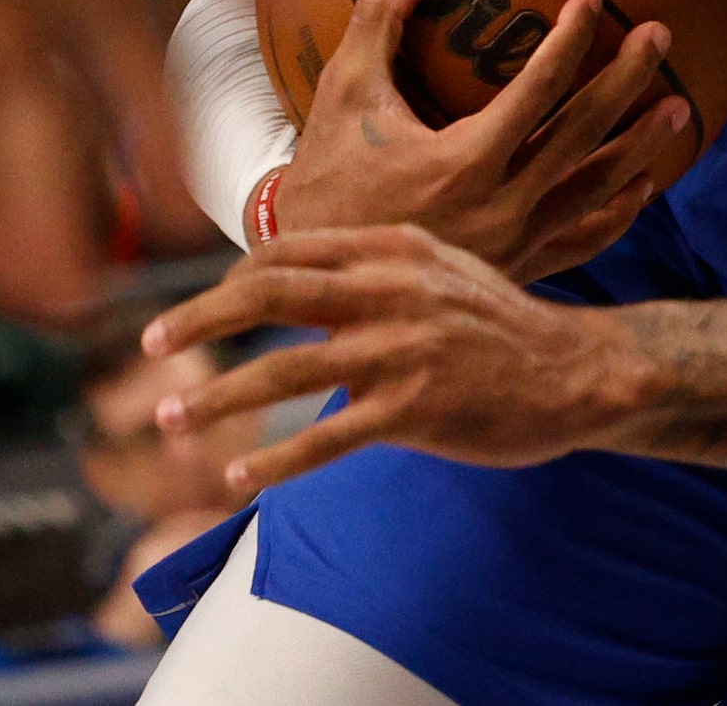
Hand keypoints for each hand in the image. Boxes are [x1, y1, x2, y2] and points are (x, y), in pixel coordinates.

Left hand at [142, 224, 642, 491]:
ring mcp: (402, 349)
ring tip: (172, 418)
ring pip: (285, 371)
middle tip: (150, 344)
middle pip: (270, 294)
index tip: (196, 308)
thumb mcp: (439, 269)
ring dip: (218, 396)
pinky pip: (326, 439)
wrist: (577, 369)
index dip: (230, 279)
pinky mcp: (416, 408)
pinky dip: (273, 462)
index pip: (287, 252)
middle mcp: (391, 289)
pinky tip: (236, 480)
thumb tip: (300, 278)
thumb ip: (373, 267)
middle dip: (200, 319)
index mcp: (393, 247)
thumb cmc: (500, 323)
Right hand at [269, 0, 686, 281]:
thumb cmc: (327, 176)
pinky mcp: (516, 272)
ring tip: (679, 106)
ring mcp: (514, 247)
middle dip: (627, 81)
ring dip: (641, 147)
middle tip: (662, 34)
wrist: (320, 280)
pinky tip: (643, 184)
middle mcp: (499, 208)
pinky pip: (582, 242)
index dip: (570, 41)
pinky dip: (617, 213)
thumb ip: (381, 19)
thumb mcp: (343, 92)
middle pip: (583, 135)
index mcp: (461, 162)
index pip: (537, 91)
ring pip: (595, 192)